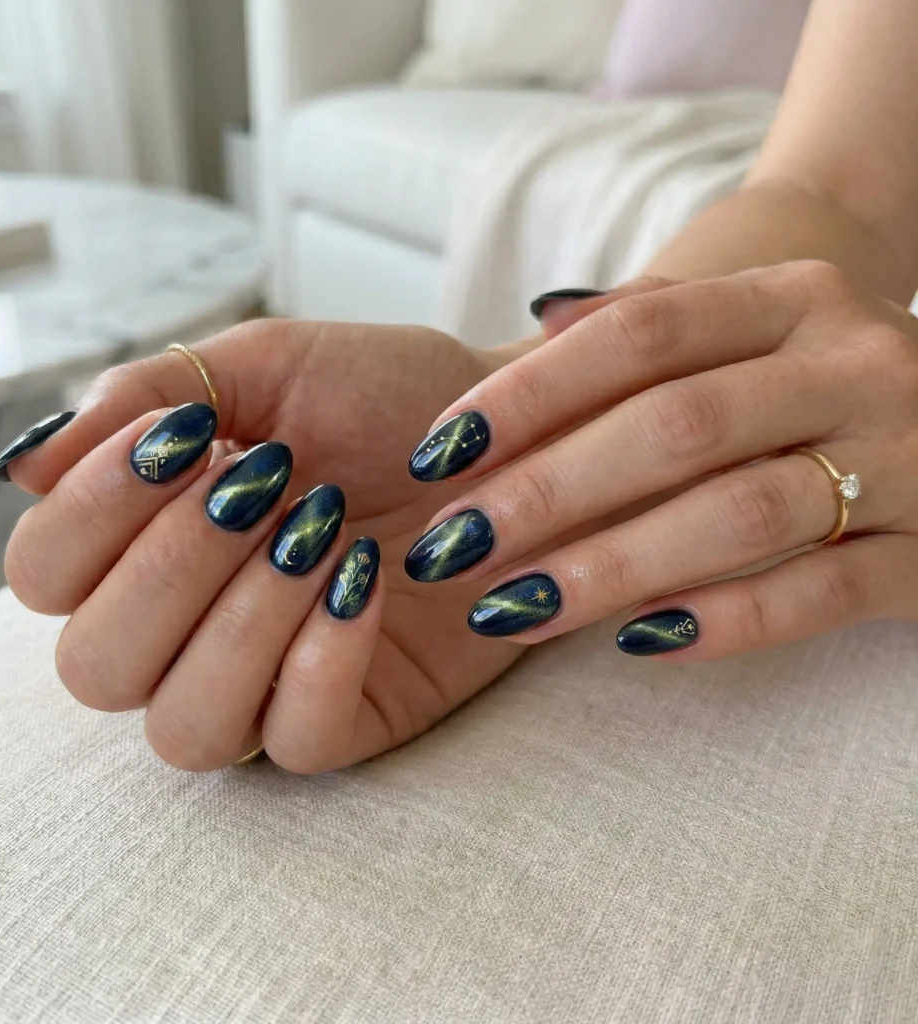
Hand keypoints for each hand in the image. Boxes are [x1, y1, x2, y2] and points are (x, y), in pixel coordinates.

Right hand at [0, 320, 533, 772]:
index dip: (91, 512)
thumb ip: (144, 400)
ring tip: (317, 531)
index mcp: (148, 544)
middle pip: (94, 670)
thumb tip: (22, 466)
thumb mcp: (263, 367)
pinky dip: (319, 660)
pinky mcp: (351, 719)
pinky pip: (294, 742)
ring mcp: (266, 685)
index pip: (45, 576)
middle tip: (260, 485)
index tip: (184, 440)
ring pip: (183, 726)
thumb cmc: (383, 396)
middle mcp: (188, 630)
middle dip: (170, 570)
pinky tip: (365, 580)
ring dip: (241, 621)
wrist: (511, 431)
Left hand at [401, 261, 917, 657]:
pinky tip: (639, 642)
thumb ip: (645, 332)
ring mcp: (910, 453)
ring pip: (742, 513)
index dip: (530, 395)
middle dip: (548, 492)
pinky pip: (825, 592)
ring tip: (510, 609)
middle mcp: (854, 359)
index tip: (439, 456)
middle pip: (675, 425)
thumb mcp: (746, 328)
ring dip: (613, 566)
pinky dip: (728, 619)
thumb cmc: (810, 371)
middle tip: (449, 549)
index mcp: (791, 297)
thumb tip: (529, 333)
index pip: (639, 333)